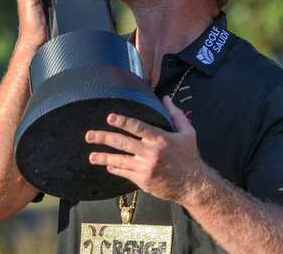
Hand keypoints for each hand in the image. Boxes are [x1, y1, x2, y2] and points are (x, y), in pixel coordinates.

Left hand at [86, 96, 208, 203]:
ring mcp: (145, 168)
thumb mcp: (187, 133)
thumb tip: (165, 98)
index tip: (109, 117)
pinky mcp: (143, 180)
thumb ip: (175, 114)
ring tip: (91, 155)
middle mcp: (150, 153)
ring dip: (103, 157)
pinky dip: (115, 168)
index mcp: (160, 139)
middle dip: (104, 138)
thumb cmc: (189, 156)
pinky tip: (107, 164)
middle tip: (89, 135)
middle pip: (122, 143)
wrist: (192, 184)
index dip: (122, 121)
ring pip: (119, 160)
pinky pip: (125, 173)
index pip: (137, 127)